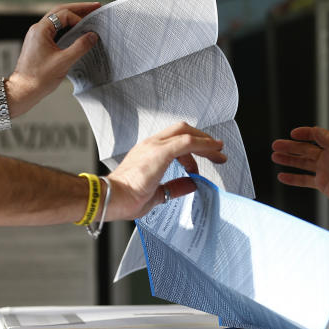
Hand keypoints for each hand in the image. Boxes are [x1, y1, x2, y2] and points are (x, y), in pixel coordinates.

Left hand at [7, 2, 100, 115]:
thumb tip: (92, 36)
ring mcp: (38, 36)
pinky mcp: (40, 44)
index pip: (64, 15)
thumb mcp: (64, 62)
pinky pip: (56, 29)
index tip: (89, 30)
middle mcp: (38, 30)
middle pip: (60, 12)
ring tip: (89, 14)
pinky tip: (77, 29)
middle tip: (95, 6)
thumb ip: (80, 47)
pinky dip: (68, 27)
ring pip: (58, 20)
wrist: (23, 90)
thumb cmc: (39, 78)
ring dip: (73, 16)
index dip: (79, 19)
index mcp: (41, 30)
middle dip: (78, 9)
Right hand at [106, 122, 227, 219]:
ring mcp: (154, 146)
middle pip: (182, 130)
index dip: (192, 147)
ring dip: (205, 142)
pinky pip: (187, 142)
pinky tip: (213, 151)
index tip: (204, 157)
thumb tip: (191, 184)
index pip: (174, 140)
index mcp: (147, 152)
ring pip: (186, 133)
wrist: (110, 198)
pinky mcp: (160, 152)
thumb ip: (175, 187)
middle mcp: (150, 145)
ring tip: (218, 153)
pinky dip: (202, 145)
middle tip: (216, 151)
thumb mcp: (157, 193)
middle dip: (202, 138)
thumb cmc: (124, 198)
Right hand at [271, 126, 328, 213]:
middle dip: (290, 147)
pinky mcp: (322, 184)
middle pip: (305, 149)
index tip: (292, 134)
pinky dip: (293, 178)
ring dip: (289, 160)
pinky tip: (282, 176)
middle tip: (276, 145)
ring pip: (302, 163)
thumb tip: (316, 130)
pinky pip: (304, 179)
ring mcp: (324, 170)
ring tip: (275, 156)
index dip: (304, 133)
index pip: (316, 136)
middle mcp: (328, 157)